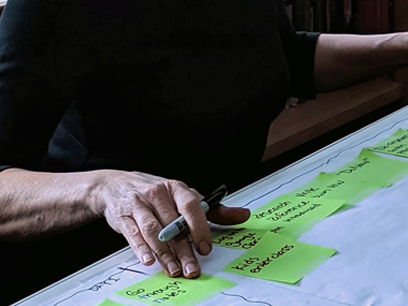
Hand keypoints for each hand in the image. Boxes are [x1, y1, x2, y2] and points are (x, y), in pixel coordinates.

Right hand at [93, 171, 249, 278]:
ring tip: (174, 270)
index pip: (191, 205)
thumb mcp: (184, 196)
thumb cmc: (157, 194)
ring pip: (154, 231)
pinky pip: (133, 234)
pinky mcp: (123, 217)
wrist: (116, 185)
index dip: (199, 227)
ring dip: (164, 253)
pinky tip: (149, 261)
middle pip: (173, 224)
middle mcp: (158, 194)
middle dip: (184, 249)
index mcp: (177, 188)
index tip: (206, 247)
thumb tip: (243, 215)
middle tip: (192, 269)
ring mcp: (139, 205)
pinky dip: (141, 249)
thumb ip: (213, 209)